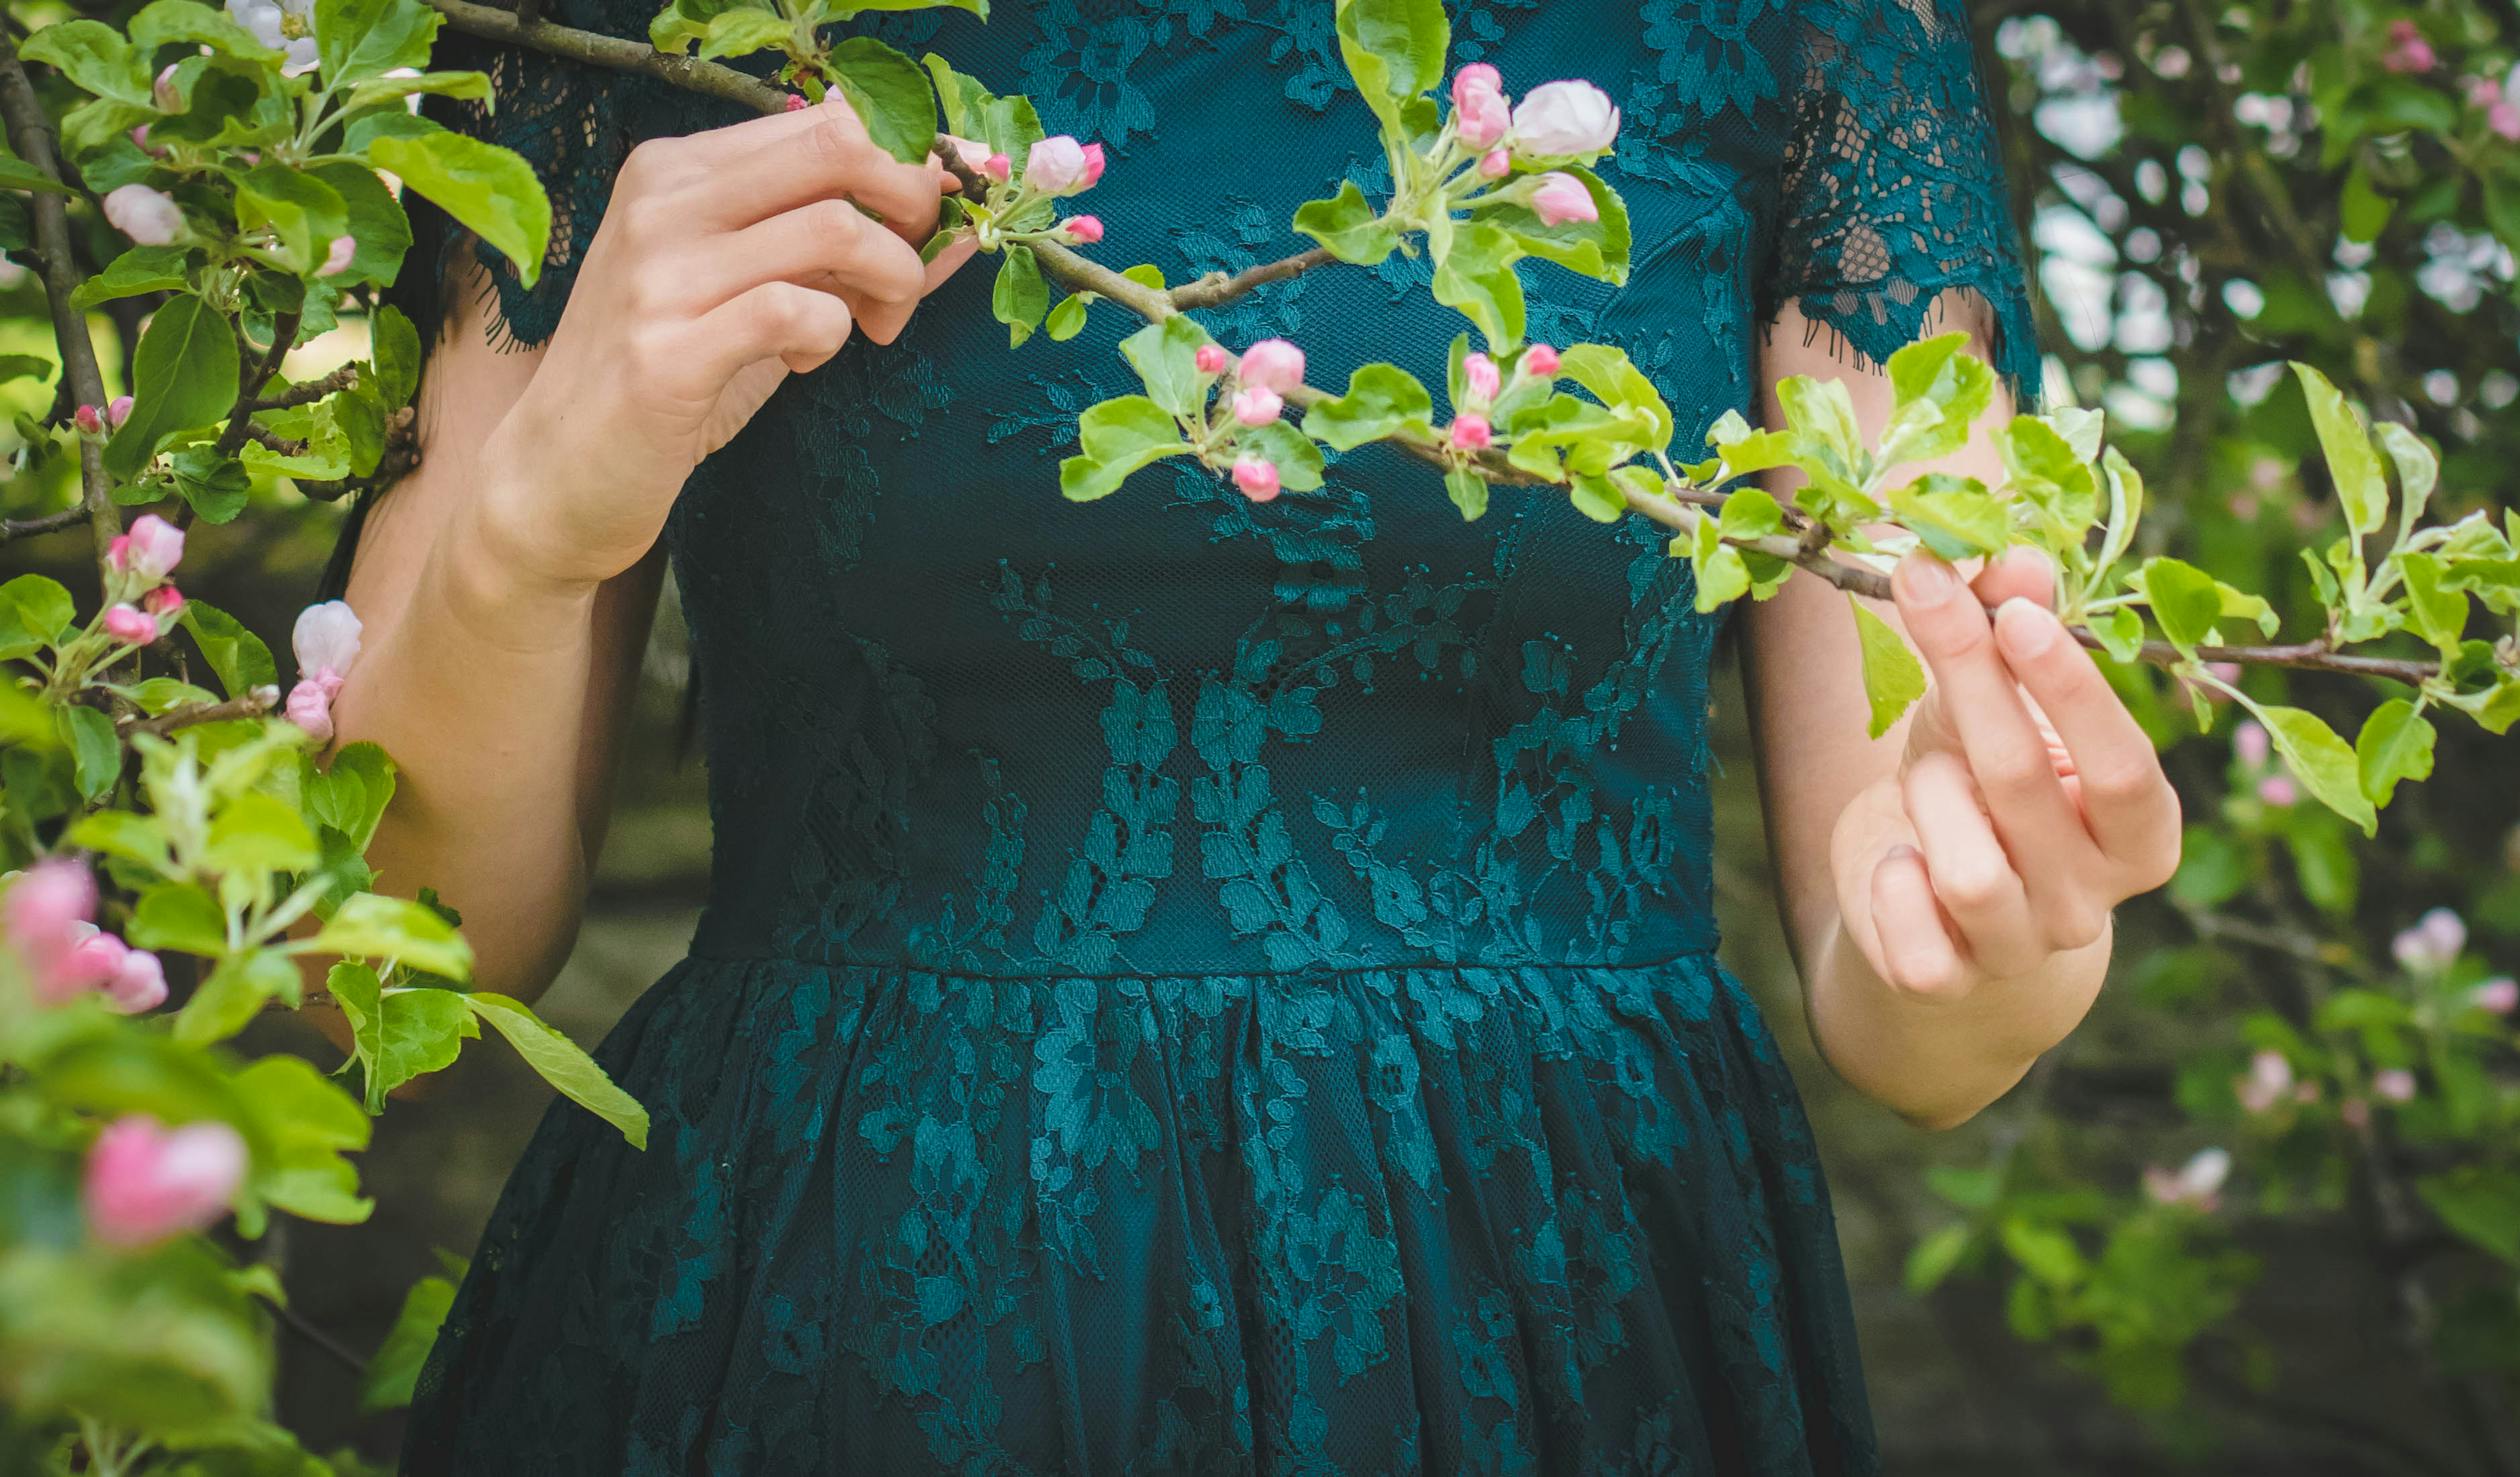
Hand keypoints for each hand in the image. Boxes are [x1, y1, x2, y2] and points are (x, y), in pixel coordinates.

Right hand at [478, 92, 980, 588]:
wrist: (557, 471)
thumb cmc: (668, 372)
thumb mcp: (743, 284)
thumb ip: (823, 242)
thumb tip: (946, 217)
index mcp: (676, 168)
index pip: (823, 123)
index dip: (897, 174)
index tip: (911, 235)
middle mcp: (662, 202)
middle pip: (839, 149)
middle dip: (908, 210)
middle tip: (904, 279)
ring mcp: (660, 275)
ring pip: (836, 228)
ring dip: (889, 282)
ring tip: (870, 329)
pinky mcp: (668, 354)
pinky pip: (800, 311)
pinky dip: (833, 336)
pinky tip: (805, 361)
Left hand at [1832, 548, 2182, 998]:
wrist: (1935, 916)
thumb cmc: (1982, 790)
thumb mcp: (1997, 707)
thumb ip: (2012, 632)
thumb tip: (2013, 556)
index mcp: (2139, 835)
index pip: (2124, 765)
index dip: (2070, 688)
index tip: (2013, 612)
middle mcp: (2091, 901)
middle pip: (2026, 785)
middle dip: (1967, 679)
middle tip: (1922, 589)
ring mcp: (2020, 949)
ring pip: (1969, 870)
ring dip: (1928, 792)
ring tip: (1923, 774)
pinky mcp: (1944, 981)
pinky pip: (1915, 939)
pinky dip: (1893, 885)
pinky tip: (1897, 859)